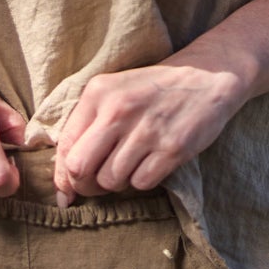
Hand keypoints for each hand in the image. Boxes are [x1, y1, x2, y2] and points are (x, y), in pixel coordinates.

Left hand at [51, 60, 247, 204]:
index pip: (66, 148)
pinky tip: (149, 164)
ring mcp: (146, 130)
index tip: (69, 191)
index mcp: (98, 93)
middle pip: (81, 169)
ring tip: (130, 166)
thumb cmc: (152, 91)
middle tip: (97, 184)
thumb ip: (85, 129)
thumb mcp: (114, 93)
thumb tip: (63, 186)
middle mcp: (118, 110)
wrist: (205, 76)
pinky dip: (142, 181)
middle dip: (85, 186)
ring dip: (118, 183)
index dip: (63, 177)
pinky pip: (140, 184)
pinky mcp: (171, 149)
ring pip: (111, 181)